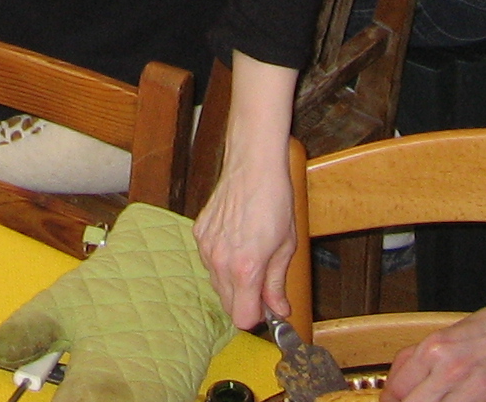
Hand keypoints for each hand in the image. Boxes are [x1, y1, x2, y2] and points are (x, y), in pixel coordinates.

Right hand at [195, 137, 298, 328]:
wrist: (253, 166)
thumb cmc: (274, 201)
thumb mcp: (286, 247)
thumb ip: (277, 284)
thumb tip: (279, 310)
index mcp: (245, 269)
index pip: (243, 318)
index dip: (258, 317)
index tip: (268, 308)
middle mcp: (220, 261)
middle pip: (228, 305)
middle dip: (246, 302)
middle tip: (264, 284)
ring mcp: (207, 247)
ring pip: (217, 285)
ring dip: (233, 283)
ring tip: (251, 258)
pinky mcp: (199, 233)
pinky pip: (209, 262)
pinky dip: (222, 262)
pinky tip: (237, 243)